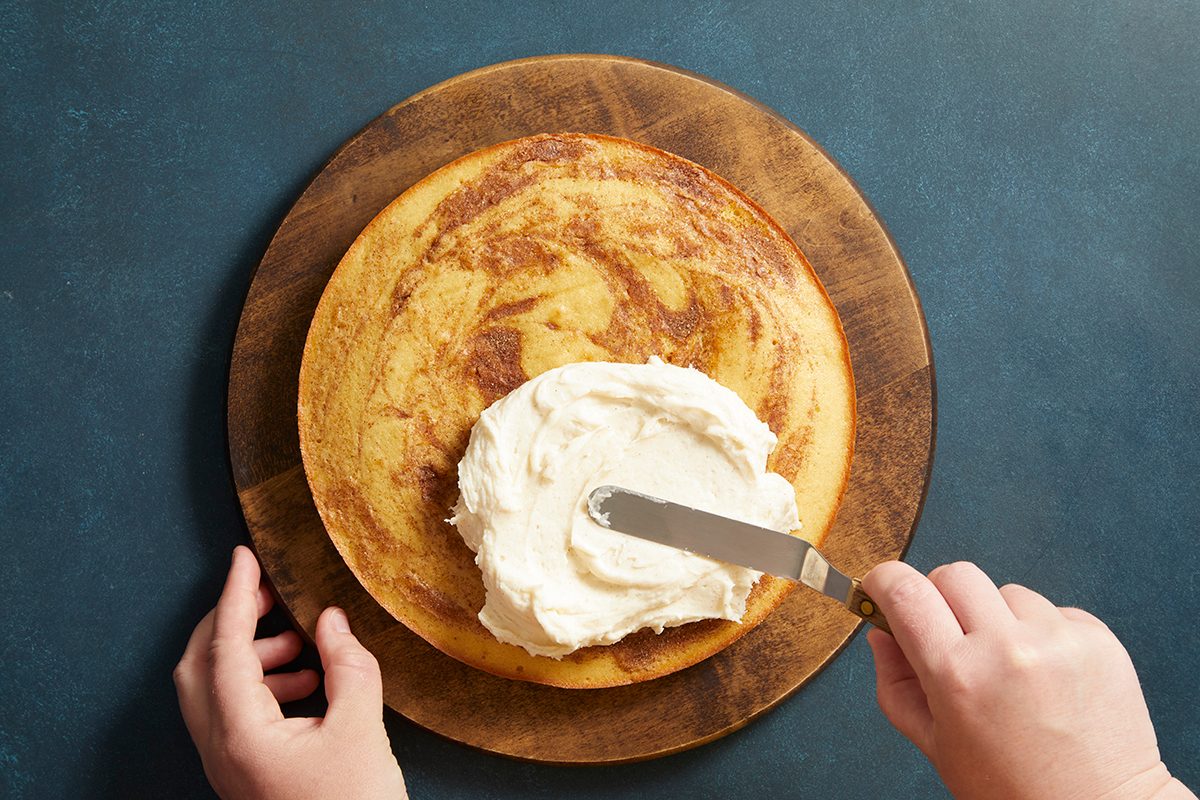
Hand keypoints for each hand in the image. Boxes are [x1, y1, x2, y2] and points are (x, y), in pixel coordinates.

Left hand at [174, 546, 406, 799]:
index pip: (226, 646)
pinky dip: (259, 683)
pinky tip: (306, 682)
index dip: (236, 596)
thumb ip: (347, 665)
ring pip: (213, 690)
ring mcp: (228, 764)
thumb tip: (330, 620)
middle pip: (200, 665)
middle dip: (233, 622)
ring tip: (301, 644)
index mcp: (240, 733)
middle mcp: (221, 748)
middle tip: (271, 594)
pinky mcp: (244, 773)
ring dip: (250, 654)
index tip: (245, 557)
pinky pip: (232, 712)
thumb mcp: (362, 727)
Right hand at [864, 561, 1194, 799]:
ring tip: (1010, 668)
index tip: (881, 589)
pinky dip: (1041, 632)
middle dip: (940, 598)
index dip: (883, 581)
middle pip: (953, 575)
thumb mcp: (934, 743)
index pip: (905, 590)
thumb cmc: (1011, 788)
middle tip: (949, 635)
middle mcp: (1007, 647)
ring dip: (997, 618)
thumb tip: (881, 631)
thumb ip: (895, 682)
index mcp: (957, 675)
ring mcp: (1057, 639)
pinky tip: (1047, 674)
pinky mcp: (1098, 639)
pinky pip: (1052, 609)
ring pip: (1005, 591)